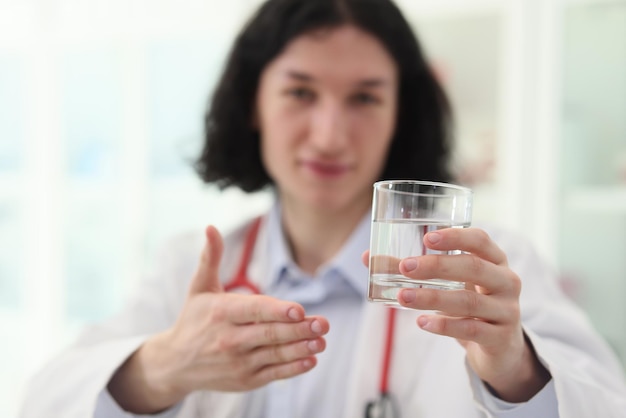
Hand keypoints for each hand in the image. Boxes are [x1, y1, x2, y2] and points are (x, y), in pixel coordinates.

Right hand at [108, 225, 329, 412]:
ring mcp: (238, 362)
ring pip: (275, 355)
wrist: (176, 363)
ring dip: (301, 349)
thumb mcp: (199, 287)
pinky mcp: (245, 380)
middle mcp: (229, 339)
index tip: (299, 309)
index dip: (276, 311)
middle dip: (298, 329)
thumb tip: (211, 227)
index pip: (253, 310)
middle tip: (322, 324)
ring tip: (321, 341)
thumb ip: (210, 257)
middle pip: (269, 334)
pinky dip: (293, 368)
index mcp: (220, 313)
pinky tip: (311, 360)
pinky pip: (273, 374)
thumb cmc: (194, 319)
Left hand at [363, 227, 549, 401]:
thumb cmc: (469, 302)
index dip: (456, 236)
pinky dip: (445, 326)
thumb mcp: (449, 284)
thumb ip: (413, 269)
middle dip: (437, 266)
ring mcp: (507, 310)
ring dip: (432, 298)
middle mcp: (506, 281)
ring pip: (469, 300)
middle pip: (473, 267)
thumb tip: (368, 258)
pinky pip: (472, 329)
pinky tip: (422, 323)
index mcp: (494, 260)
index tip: (427, 238)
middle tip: (405, 267)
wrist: (500, 348)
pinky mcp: (501, 337)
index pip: (480, 240)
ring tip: (403, 297)